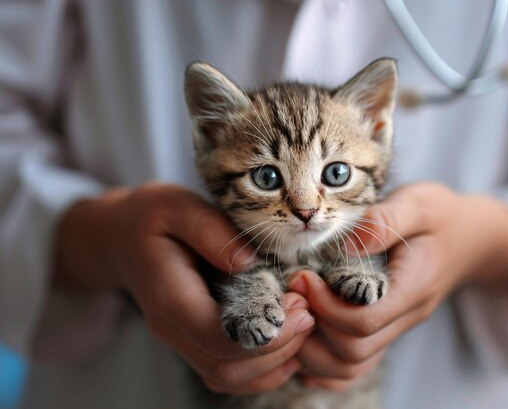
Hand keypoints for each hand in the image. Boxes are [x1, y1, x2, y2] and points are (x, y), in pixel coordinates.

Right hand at [54, 183, 314, 393]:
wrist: (121, 239)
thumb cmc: (153, 218)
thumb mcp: (177, 207)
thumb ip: (211, 230)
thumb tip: (249, 262)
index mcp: (169, 296)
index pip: (219, 337)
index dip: (266, 332)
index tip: (300, 305)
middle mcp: (172, 328)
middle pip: (227, 366)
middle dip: (278, 348)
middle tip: (308, 313)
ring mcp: (181, 340)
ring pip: (228, 378)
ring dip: (274, 362)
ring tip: (302, 326)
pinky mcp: (193, 342)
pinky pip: (227, 375)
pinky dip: (263, 370)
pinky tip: (287, 343)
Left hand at [290, 183, 507, 389]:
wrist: (471, 239)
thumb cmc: (442, 217)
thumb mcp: (420, 204)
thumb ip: (386, 220)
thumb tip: (347, 244)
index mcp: (412, 289)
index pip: (364, 321)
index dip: (326, 306)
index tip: (305, 277)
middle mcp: (404, 317)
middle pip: (353, 351)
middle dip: (314, 326)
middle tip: (294, 292)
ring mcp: (396, 327)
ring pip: (350, 366)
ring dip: (314, 348)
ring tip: (296, 311)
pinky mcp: (386, 328)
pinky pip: (355, 366)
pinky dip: (325, 362)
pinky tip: (307, 338)